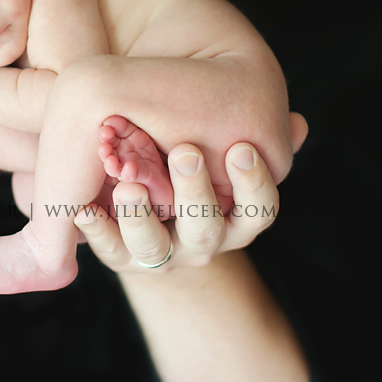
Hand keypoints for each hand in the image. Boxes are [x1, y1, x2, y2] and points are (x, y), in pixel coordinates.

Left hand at [75, 141, 282, 270]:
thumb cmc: (202, 171)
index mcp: (238, 217)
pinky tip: (83, 208)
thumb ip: (259, 136)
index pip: (259, 209)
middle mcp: (205, 241)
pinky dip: (97, 231)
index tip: (241, 147)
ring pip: (156, 247)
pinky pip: (111, 252)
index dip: (253, 183)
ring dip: (142, 216)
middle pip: (207, 229)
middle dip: (196, 191)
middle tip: (184, 152)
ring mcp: (164, 253)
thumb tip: (298, 124)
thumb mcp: (231, 154)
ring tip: (128, 187)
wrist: (166, 225)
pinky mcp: (123, 257)